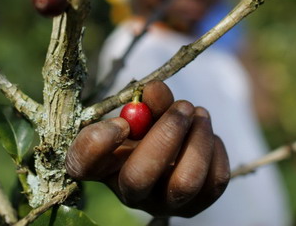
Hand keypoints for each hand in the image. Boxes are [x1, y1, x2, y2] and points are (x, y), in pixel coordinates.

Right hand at [66, 80, 229, 217]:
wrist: (175, 152)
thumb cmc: (150, 128)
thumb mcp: (143, 113)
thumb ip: (147, 101)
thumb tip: (155, 89)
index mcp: (102, 165)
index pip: (81, 164)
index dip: (97, 144)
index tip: (121, 121)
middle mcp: (128, 193)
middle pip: (138, 178)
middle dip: (165, 135)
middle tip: (183, 105)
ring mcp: (162, 205)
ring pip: (184, 183)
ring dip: (198, 140)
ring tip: (199, 112)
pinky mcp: (196, 206)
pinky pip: (215, 181)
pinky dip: (214, 149)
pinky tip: (205, 134)